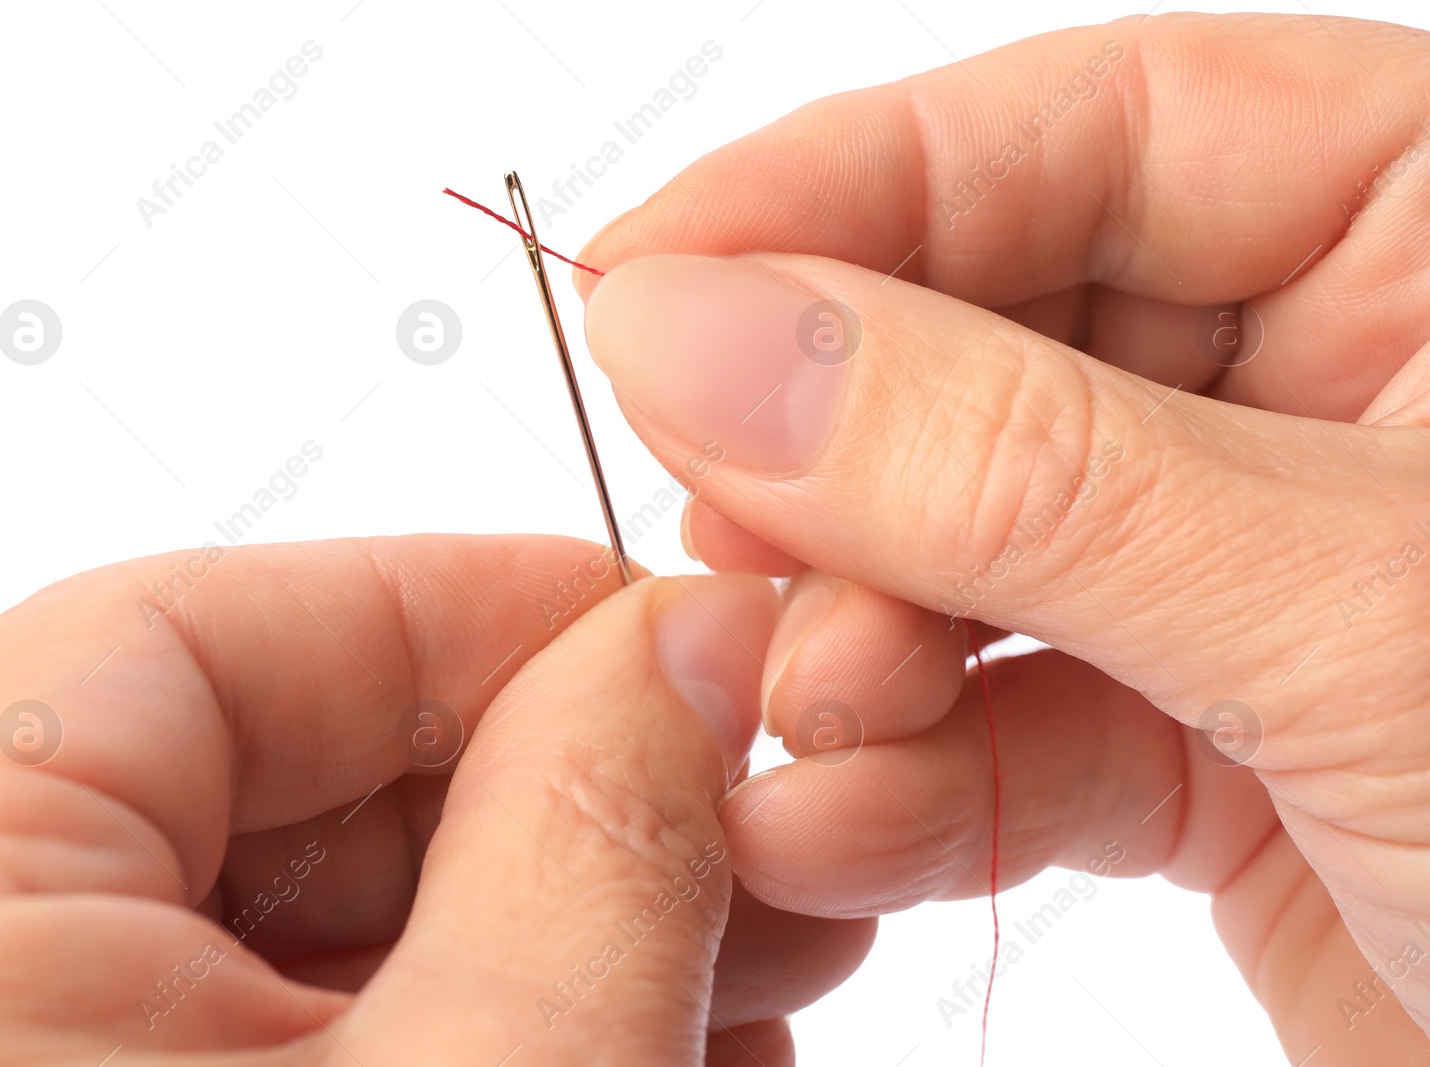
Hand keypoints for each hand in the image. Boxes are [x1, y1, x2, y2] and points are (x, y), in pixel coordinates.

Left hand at [0, 535, 871, 1064]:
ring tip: (755, 962)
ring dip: (553, 922)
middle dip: (550, 793)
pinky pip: (306, 1040)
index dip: (464, 612)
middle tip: (753, 822)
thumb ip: (587, 847)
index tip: (668, 637)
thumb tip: (694, 643)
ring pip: (307, 929)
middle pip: (267, 782)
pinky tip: (668, 1050)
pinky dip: (488, 1027)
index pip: (188, 640)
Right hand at [577, 13, 1429, 1063]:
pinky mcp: (1213, 751)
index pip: (1083, 131)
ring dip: (851, 647)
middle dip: (838, 467)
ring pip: (966, 554)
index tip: (648, 283)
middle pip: (990, 347)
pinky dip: (901, 782)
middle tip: (720, 542)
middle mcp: (1344, 385)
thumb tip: (696, 328)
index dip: (839, 194)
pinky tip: (840, 830)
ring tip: (798, 723)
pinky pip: (1002, 722)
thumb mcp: (1356, 608)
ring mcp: (1259, 577)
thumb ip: (1006, 465)